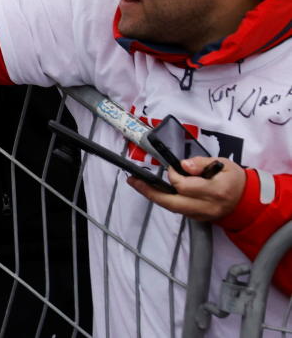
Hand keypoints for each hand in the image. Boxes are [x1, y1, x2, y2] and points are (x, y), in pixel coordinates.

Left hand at [127, 156, 246, 221]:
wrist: (247, 200)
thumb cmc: (234, 178)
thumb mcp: (222, 163)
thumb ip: (201, 163)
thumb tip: (182, 165)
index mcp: (216, 190)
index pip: (185, 186)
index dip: (175, 176)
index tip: (174, 168)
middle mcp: (208, 206)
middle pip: (173, 203)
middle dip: (150, 192)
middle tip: (133, 181)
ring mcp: (204, 215)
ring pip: (173, 209)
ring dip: (154, 197)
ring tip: (137, 184)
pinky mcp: (200, 218)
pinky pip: (179, 210)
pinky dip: (165, 200)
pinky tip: (154, 190)